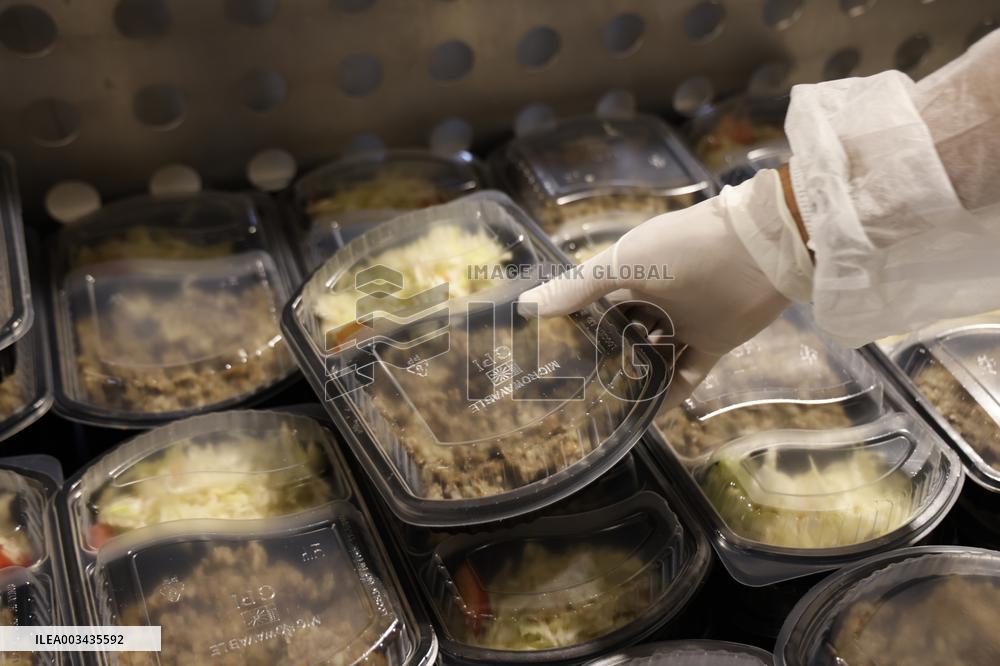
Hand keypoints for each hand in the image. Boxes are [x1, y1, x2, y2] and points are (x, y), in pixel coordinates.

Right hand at [519, 168, 811, 408]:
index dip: (575, 326)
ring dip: (635, 379)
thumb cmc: (683, 248)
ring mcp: (686, 323)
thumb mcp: (623, 263)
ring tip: (605, 409)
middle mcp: (656, 300)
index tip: (550, 355)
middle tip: (574, 391)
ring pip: (654, 358)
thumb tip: (527, 306)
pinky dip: (669, 395)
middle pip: (623, 334)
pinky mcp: (713, 343)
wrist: (759, 251)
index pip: (596, 304)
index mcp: (632, 275)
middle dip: (603, 358)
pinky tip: (645, 419)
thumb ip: (578, 288)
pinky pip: (686, 375)